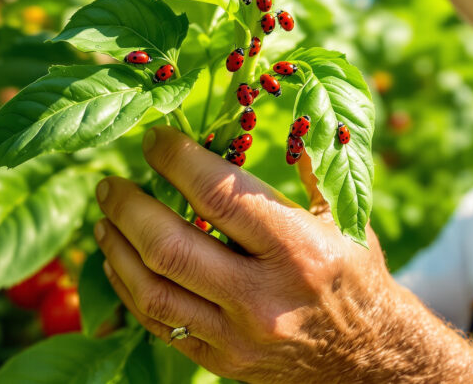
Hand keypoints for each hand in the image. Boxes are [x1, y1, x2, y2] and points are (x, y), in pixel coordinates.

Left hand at [94, 124, 400, 381]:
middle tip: (110, 183)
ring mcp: (237, 336)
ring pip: (153, 292)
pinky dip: (128, 290)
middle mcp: (263, 297)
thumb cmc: (354, 273)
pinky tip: (119, 262)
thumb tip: (263, 112)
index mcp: (297, 249)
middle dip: (129, 207)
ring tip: (105, 219)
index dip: (176, 160)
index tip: (154, 139)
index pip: (219, 196)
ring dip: (118, 249)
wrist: (368, 358)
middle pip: (171, 247)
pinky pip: (159, 326)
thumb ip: (305, 166)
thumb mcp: (343, 217)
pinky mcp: (222, 361)